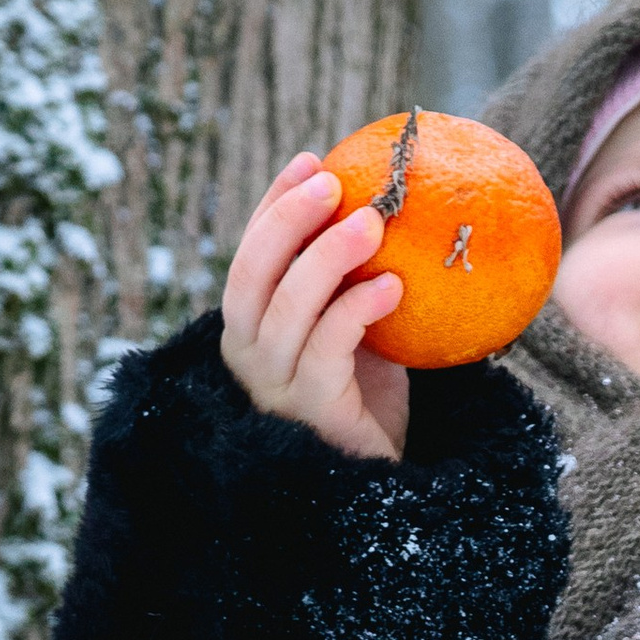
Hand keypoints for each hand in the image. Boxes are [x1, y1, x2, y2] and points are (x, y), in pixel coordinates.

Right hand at [220, 154, 408, 461]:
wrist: (384, 479)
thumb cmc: (368, 396)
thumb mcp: (356, 325)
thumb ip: (352, 277)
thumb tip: (384, 202)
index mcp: (250, 328)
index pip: (251, 254)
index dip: (273, 204)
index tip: (311, 160)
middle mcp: (248, 356)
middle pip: (250, 275)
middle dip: (288, 220)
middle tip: (334, 183)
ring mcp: (274, 387)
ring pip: (285, 310)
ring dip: (327, 257)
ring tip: (372, 223)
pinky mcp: (311, 413)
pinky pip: (325, 350)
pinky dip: (356, 310)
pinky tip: (391, 287)